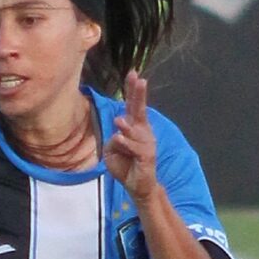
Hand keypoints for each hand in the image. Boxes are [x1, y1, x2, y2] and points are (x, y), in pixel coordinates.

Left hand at [104, 71, 160, 201]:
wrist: (137, 185)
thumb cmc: (125, 164)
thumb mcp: (112, 150)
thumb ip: (114, 139)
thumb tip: (119, 134)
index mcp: (134, 127)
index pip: (133, 106)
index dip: (133, 90)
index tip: (133, 73)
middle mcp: (143, 132)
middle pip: (140, 110)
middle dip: (139, 94)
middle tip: (139, 80)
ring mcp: (146, 143)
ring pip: (134, 132)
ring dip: (126, 128)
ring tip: (118, 122)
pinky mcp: (147, 156)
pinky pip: (135, 147)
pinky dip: (127, 143)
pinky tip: (120, 138)